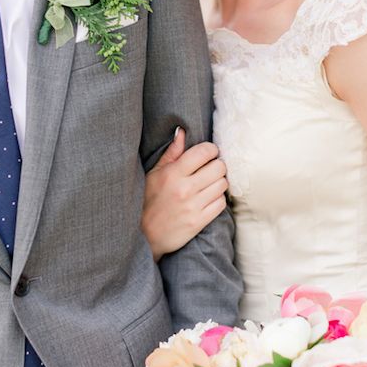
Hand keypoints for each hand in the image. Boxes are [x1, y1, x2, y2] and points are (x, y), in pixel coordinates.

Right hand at [142, 128, 228, 260]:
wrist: (144, 235)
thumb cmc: (148, 200)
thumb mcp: (154, 173)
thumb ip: (172, 153)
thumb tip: (182, 131)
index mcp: (173, 174)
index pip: (204, 152)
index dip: (211, 150)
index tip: (209, 153)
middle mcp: (184, 189)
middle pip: (219, 167)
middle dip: (217, 165)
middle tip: (210, 169)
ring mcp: (193, 206)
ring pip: (222, 185)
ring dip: (219, 182)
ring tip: (209, 184)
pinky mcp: (199, 222)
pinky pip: (221, 203)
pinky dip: (218, 199)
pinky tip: (209, 198)